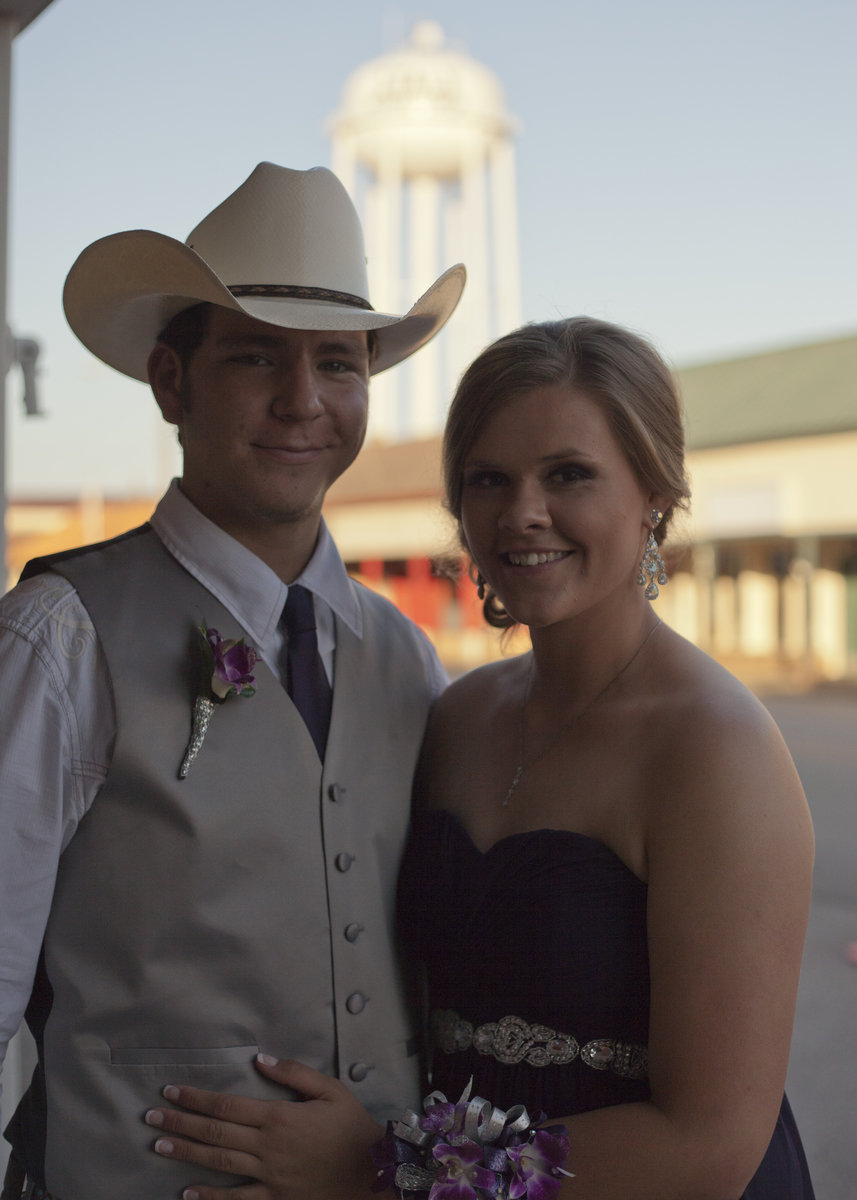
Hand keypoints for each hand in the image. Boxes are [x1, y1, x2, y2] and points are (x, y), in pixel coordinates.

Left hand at [144, 1054, 383, 1199]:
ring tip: (160, 1144)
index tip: (172, 1091)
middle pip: (215, 1131)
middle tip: (151, 1116)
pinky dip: (210, 1198)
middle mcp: (267, 1146)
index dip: (197, 1097)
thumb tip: (261, 1058)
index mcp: (278, 1116)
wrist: (373, 1174)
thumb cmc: (353, 1128)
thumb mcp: (331, 1090)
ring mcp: (269, 1176)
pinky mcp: (275, 1199)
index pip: (227, 1103)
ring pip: (219, 1163)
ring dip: (187, 1152)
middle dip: (181, 1121)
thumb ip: (294, 1073)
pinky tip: (187, 1194)